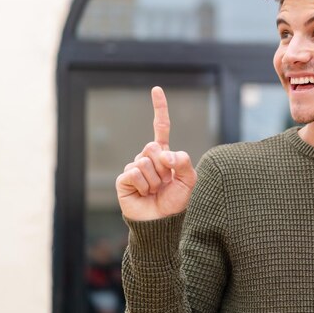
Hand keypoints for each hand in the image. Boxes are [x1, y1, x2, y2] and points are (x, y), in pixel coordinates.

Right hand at [115, 86, 196, 220]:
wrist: (164, 223)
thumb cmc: (177, 202)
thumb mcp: (189, 180)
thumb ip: (183, 162)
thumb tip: (164, 154)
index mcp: (164, 154)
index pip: (160, 127)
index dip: (159, 108)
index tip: (156, 89)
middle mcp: (147, 158)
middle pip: (153, 147)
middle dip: (163, 167)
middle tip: (165, 183)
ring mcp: (134, 168)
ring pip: (145, 162)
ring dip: (155, 180)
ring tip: (155, 191)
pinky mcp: (124, 180)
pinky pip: (134, 172)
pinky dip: (143, 185)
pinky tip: (144, 194)